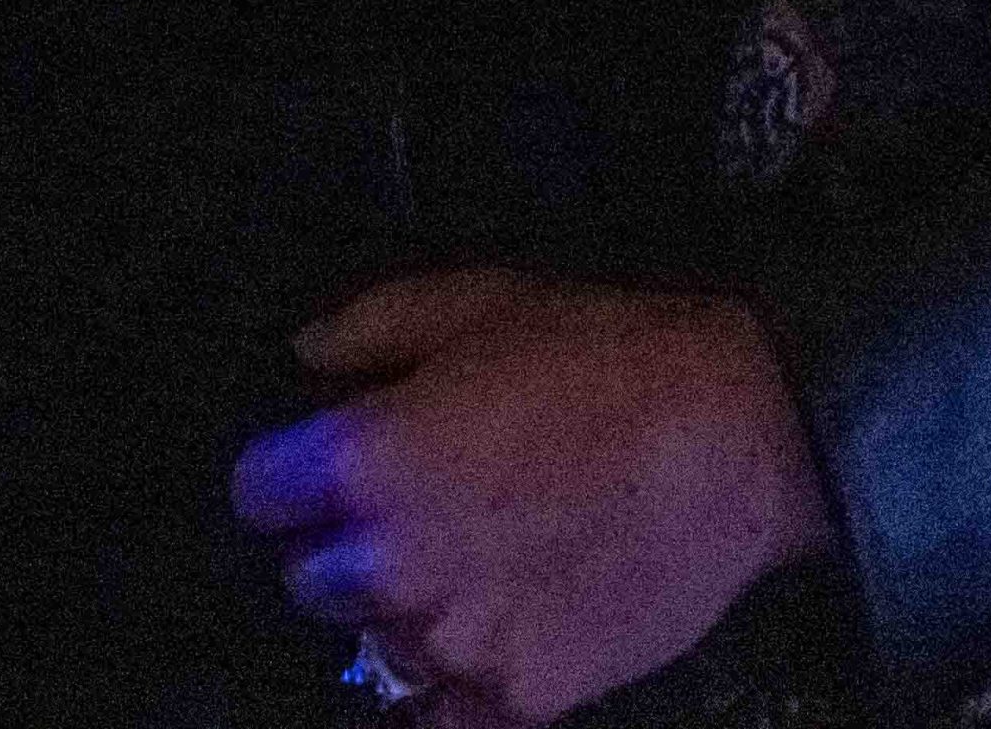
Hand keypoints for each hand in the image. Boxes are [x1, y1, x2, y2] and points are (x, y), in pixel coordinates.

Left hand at [232, 269, 837, 725]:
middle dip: (339, 541)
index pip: (260, 493)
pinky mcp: (523, 698)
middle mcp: (393, 564)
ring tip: (468, 556)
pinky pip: (443, 712)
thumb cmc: (596, 357)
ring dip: (403, 606)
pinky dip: (451, 683)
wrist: (731, 437)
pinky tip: (485, 630)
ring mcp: (459, 642)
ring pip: (378, 641)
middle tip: (403, 507)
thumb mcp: (465, 302)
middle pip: (310, 577)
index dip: (285, 471)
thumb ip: (363, 333)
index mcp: (366, 462)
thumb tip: (308, 361)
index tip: (313, 463)